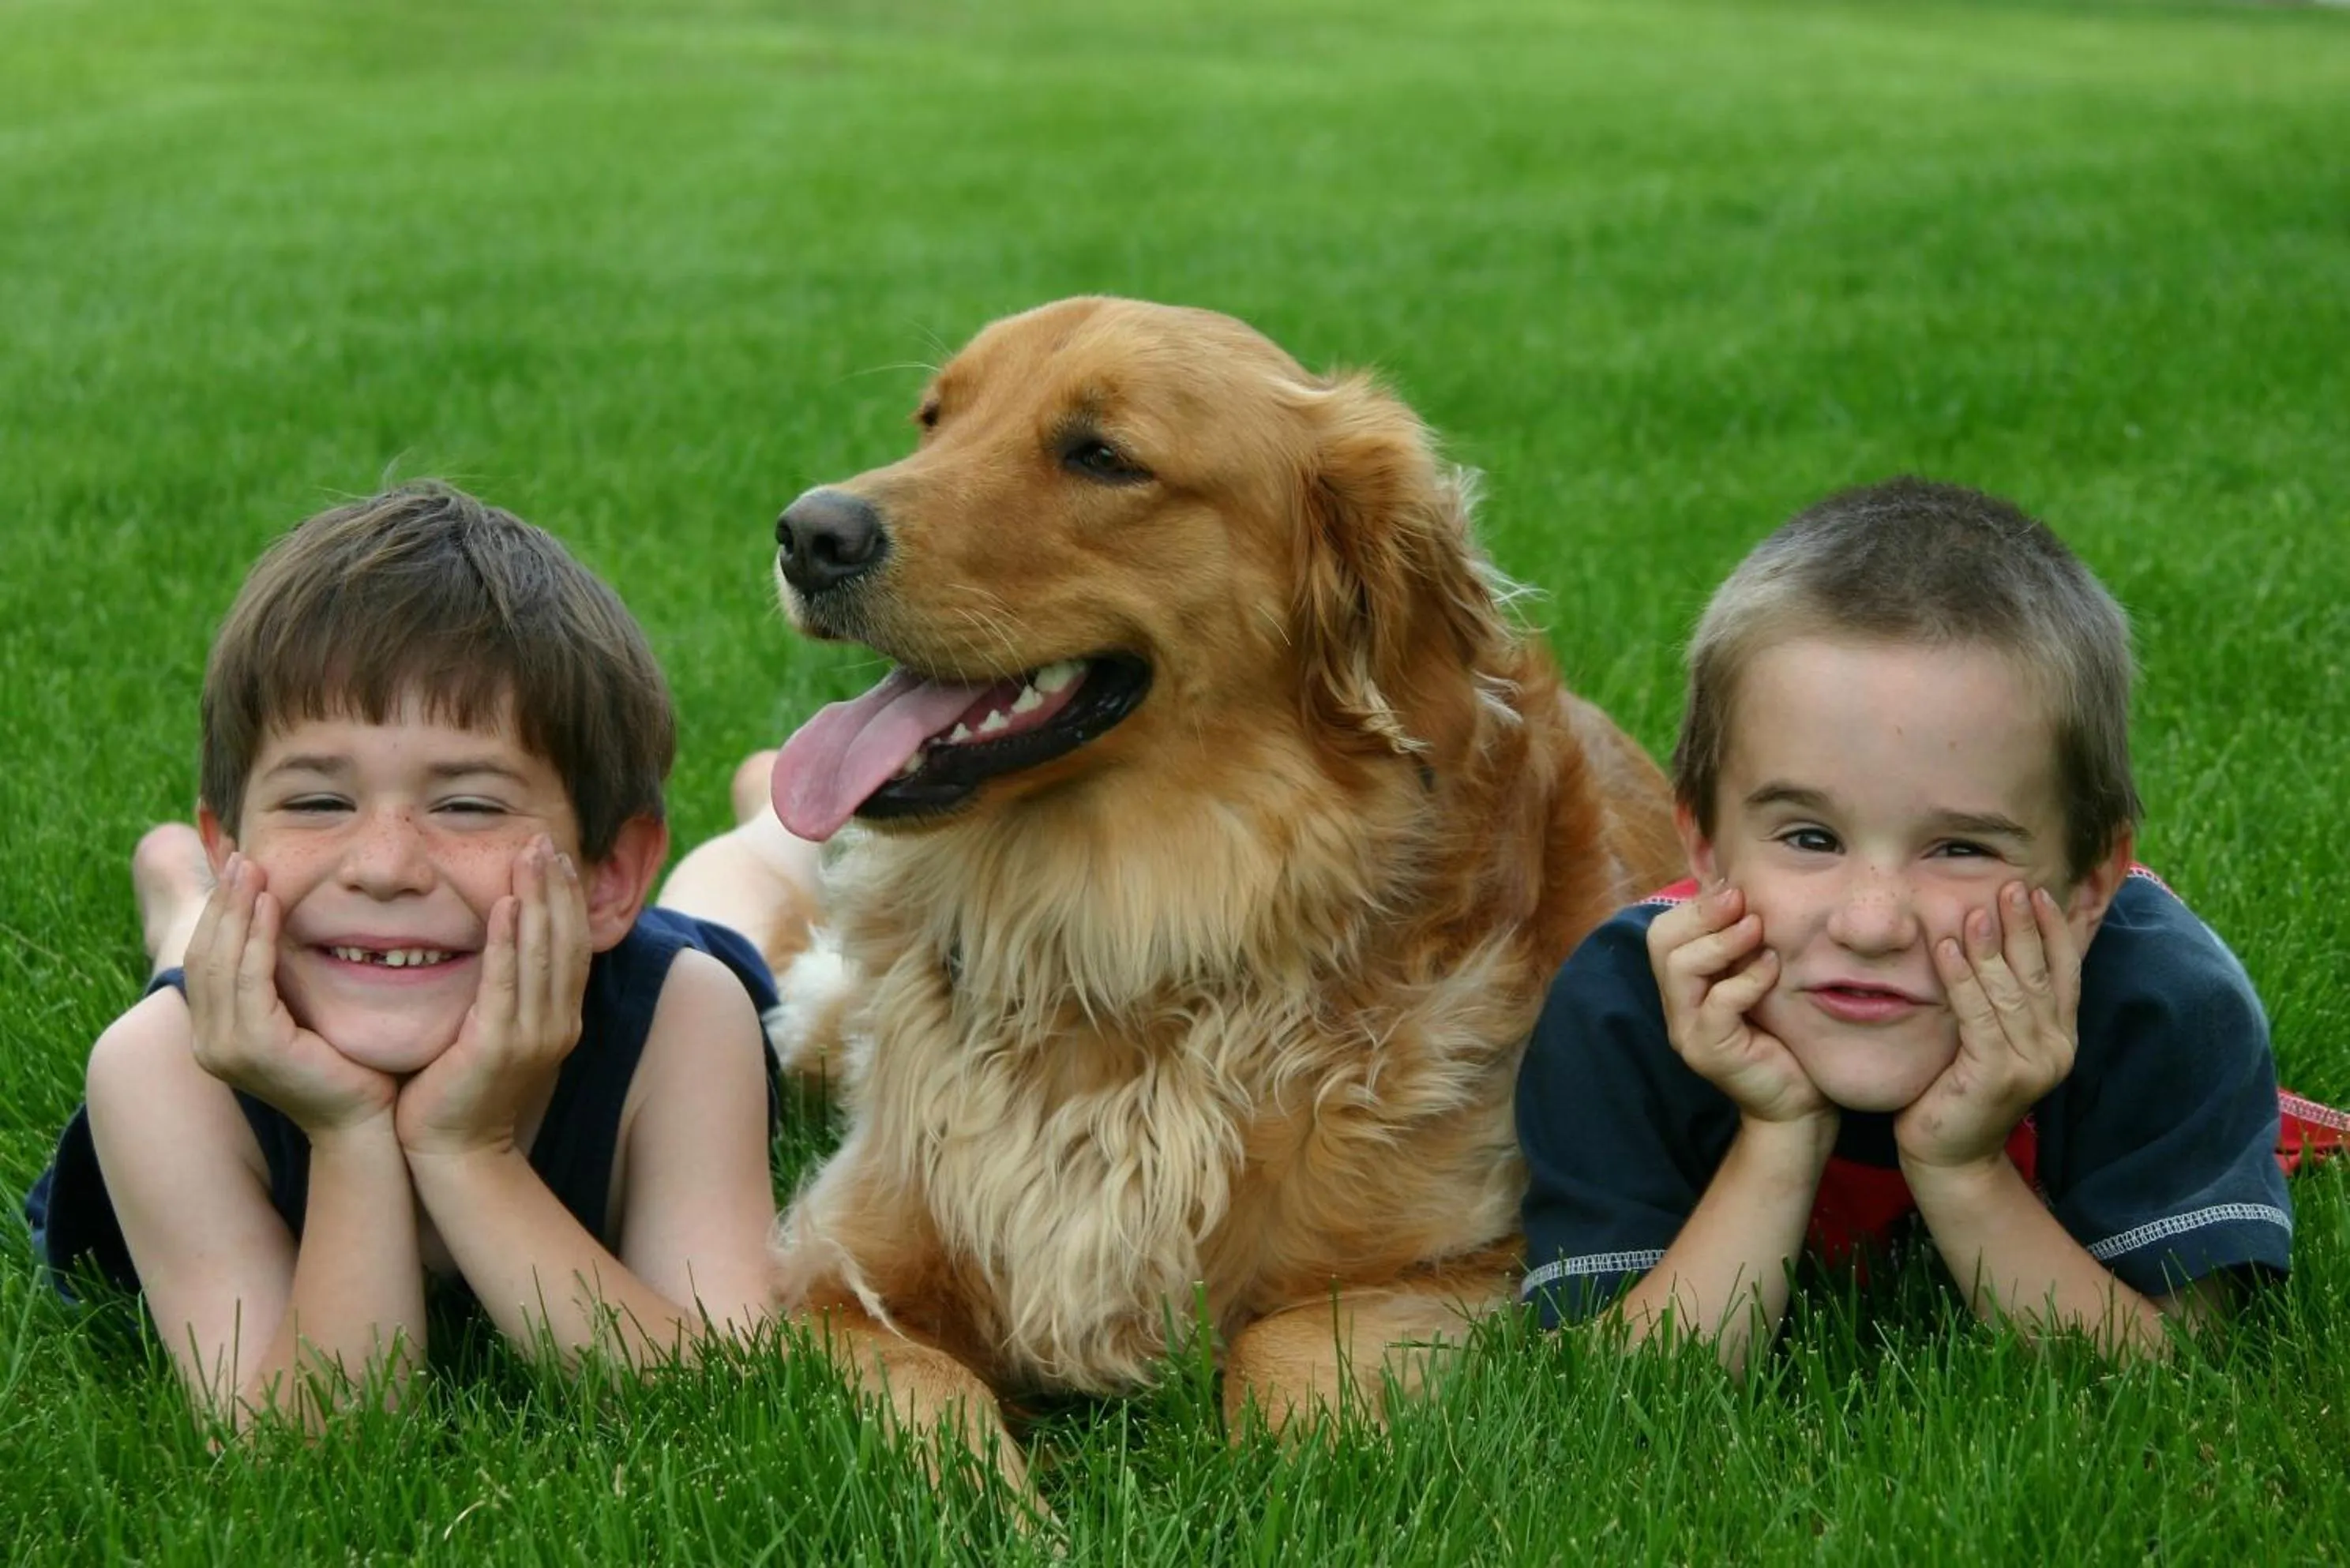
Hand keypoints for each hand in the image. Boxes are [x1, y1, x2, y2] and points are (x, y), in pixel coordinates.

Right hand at [184, 853, 398, 1134]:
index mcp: (215, 1033)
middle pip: (204, 954)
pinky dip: (259, 937)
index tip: (237, 869)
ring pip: (221, 961)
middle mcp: (209, 1042)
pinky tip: (273, 904)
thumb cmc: (346, 1065)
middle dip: (222, 902)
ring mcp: (225, 1048)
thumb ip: (282, 980)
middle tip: (240, 856)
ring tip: (253, 868)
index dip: (218, 913)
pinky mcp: (255, 1048)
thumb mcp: (303, 1014)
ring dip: (237, 910)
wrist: (364, 1121)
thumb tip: (281, 923)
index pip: (204, 960)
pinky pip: (252, 979)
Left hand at [396, 838, 590, 1157]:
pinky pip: (506, 982)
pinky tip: (504, 905)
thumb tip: (497, 945)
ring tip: (530, 856)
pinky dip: (508, 941)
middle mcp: (559, 1023)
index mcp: (561, 1018)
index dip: (568, 899)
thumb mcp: (494, 1034)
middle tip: (545, 841)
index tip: (557, 857)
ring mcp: (534, 1036)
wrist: (453, 1152)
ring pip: (543, 954)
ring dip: (538, 900)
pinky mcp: (499, 1046)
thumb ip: (503, 993)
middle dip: (557, 887)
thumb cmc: (462, 1090)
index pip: (572, 946)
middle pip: (566, 941)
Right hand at [1649, 886, 1829, 1127]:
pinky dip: (1747, 979)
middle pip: (1661, 941)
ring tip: (1756, 928)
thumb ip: (1746, 947)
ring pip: (1680, 967)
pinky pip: (1719, 1004)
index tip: (1736, 890)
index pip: (1663, 931)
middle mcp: (1677, 1007)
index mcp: (1684, 987)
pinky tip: (1773, 967)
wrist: (1798, 1105)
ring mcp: (1688, 1032)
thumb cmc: (1786, 1038)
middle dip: (1702, 912)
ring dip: (1722, 940)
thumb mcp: (1762, 981)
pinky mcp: (1710, 1053)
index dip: (1696, 904)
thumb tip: (1747, 891)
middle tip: (1741, 900)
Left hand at [1898, 881, 2081, 1172]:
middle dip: (2025, 927)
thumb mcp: (1986, 1036)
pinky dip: (1962, 980)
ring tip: (1977, 909)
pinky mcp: (1999, 1076)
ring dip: (1992, 948)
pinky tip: (1945, 949)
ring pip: (2011, 993)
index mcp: (2060, 1036)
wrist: (1947, 1154)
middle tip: (2010, 885)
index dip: (2055, 930)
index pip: (2066, 972)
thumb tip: (1991, 940)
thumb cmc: (1957, 1087)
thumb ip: (2000, 999)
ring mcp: (2032, 1065)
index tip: (2039, 891)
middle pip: (2041, 974)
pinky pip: (1979, 1017)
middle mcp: (2056, 1049)